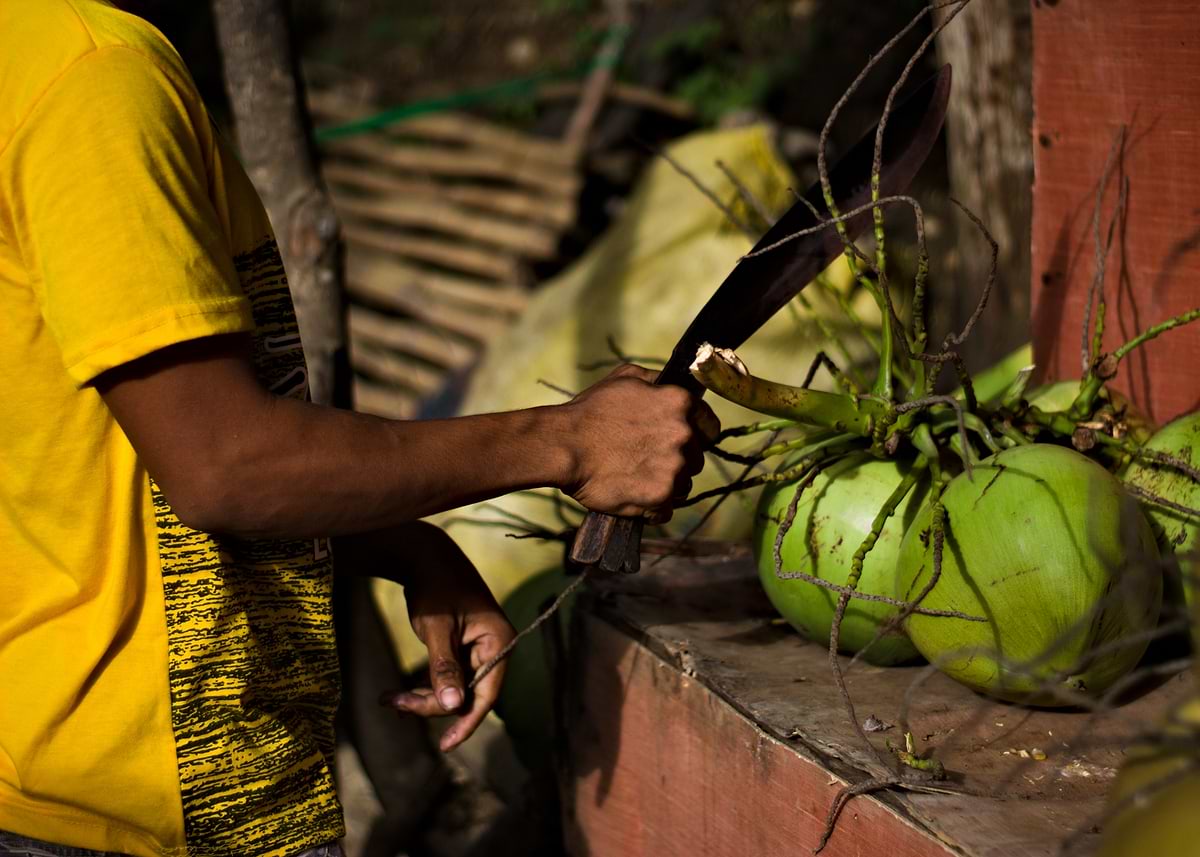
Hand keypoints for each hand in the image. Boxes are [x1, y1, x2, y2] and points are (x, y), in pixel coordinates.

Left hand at [379, 543, 514, 751]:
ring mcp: (477, 649)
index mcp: (499, 642)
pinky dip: (424, 686)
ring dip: (423, 697)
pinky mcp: (461, 648)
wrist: (423, 555)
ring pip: (453, 688)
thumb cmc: (433, 588)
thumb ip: (444, 668)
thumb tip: (453, 706)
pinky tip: (397, 695)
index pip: (487, 693)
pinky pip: (446, 677)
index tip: (446, 745)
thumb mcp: (436, 629)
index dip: (466, 721)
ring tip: (388, 700)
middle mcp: (493, 648)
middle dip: (431, 704)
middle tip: (394, 704)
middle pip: (467, 693)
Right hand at [561, 364, 719, 519]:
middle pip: (696, 458)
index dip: (697, 434)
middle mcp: (684, 435)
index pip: (710, 426)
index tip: (680, 441)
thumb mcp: (626, 378)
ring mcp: (674, 468)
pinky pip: (665, 510)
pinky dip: (652, 508)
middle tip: (647, 460)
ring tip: (636, 479)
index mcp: (680, 404)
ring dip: (666, 485)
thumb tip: (672, 386)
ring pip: (684, 486)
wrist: (563, 445)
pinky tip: (633, 496)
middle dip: (677, 461)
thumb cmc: (590, 411)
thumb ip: (658, 381)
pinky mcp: (660, 497)